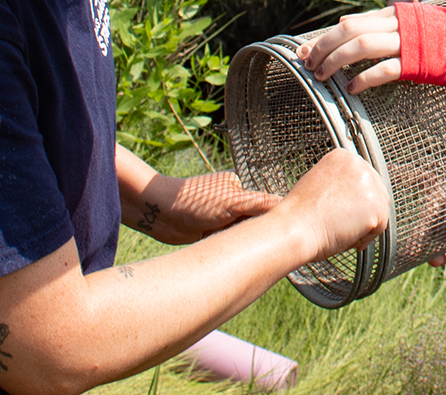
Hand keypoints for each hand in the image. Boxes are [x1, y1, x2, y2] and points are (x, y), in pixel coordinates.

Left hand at [127, 169, 279, 244]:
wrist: (159, 214)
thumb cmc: (193, 201)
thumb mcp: (231, 202)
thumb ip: (257, 204)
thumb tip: (284, 203)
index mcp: (239, 190)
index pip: (265, 207)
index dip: (274, 220)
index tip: (286, 234)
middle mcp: (231, 203)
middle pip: (254, 222)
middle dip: (258, 235)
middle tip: (270, 250)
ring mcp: (220, 219)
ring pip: (241, 235)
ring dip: (242, 243)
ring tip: (249, 253)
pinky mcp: (210, 233)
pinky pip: (227, 243)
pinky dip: (230, 249)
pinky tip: (234, 256)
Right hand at [278, 147, 389, 263]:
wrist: (294, 228)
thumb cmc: (300, 215)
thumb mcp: (319, 185)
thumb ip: (340, 184)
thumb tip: (356, 197)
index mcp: (343, 157)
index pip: (364, 180)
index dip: (354, 202)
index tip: (338, 212)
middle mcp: (358, 164)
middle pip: (376, 193)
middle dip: (363, 212)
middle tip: (341, 225)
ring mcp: (368, 183)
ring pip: (379, 210)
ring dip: (364, 225)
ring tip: (340, 229)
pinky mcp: (376, 204)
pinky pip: (380, 226)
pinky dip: (366, 237)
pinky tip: (346, 236)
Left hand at [297, 7, 402, 94]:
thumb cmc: (426, 34)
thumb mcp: (401, 21)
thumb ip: (373, 20)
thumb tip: (342, 20)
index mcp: (389, 16)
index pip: (347, 25)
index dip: (323, 38)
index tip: (302, 51)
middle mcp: (394, 26)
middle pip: (350, 30)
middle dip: (325, 47)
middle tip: (309, 65)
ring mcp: (404, 44)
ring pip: (363, 45)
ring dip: (337, 59)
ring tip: (322, 76)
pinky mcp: (412, 63)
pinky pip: (385, 69)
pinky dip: (365, 78)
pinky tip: (351, 88)